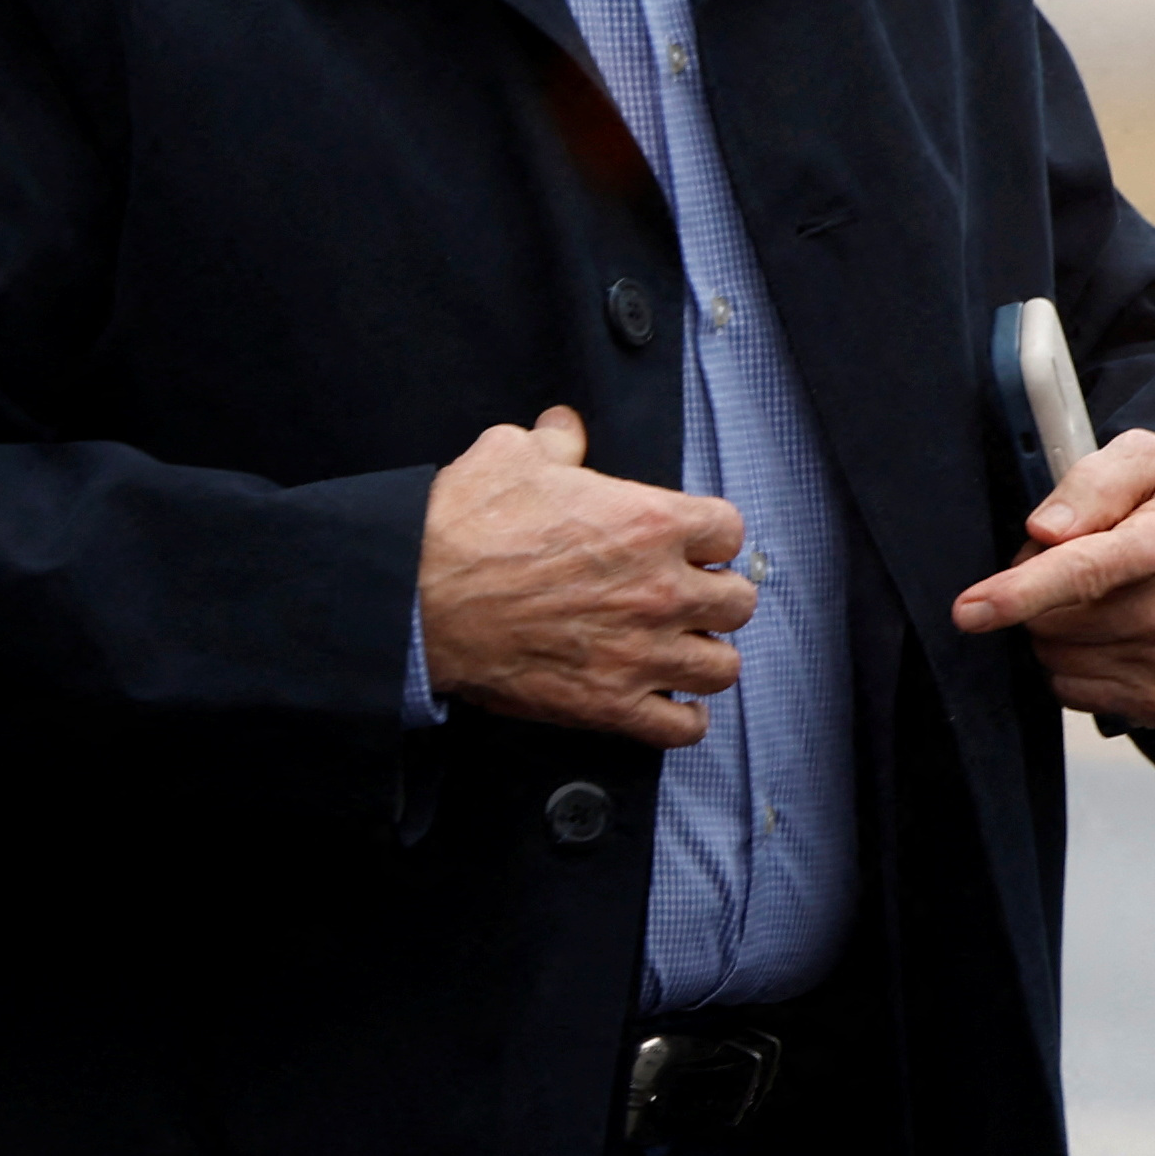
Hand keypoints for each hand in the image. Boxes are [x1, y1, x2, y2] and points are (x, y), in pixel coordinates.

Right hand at [422, 403, 753, 747]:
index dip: (709, 536)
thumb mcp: (512, 454)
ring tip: (680, 649)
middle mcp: (659, 590)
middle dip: (715, 596)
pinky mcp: (610, 704)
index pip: (729, 531)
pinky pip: (682, 726)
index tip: (690, 544)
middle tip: (687, 597)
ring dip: (704, 656)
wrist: (416, 598)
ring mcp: (640, 653)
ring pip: (722, 667)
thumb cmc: (464, 528)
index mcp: (651, 522)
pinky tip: (666, 702)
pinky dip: (681, 718)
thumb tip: (564, 429)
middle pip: (738, 601)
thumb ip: (556, 440)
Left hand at [953, 430, 1154, 730]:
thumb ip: (1092, 482)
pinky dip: (1076, 665)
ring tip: (1100, 599)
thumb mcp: (1150, 462)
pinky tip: (1112, 636)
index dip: (1019, 593)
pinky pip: (1076, 692)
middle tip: (1074, 566)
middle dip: (1037, 595)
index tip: (970, 610)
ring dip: (1056, 631)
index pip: (1084, 572)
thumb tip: (1045, 531)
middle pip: (1054, 621)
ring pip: (1057, 659)